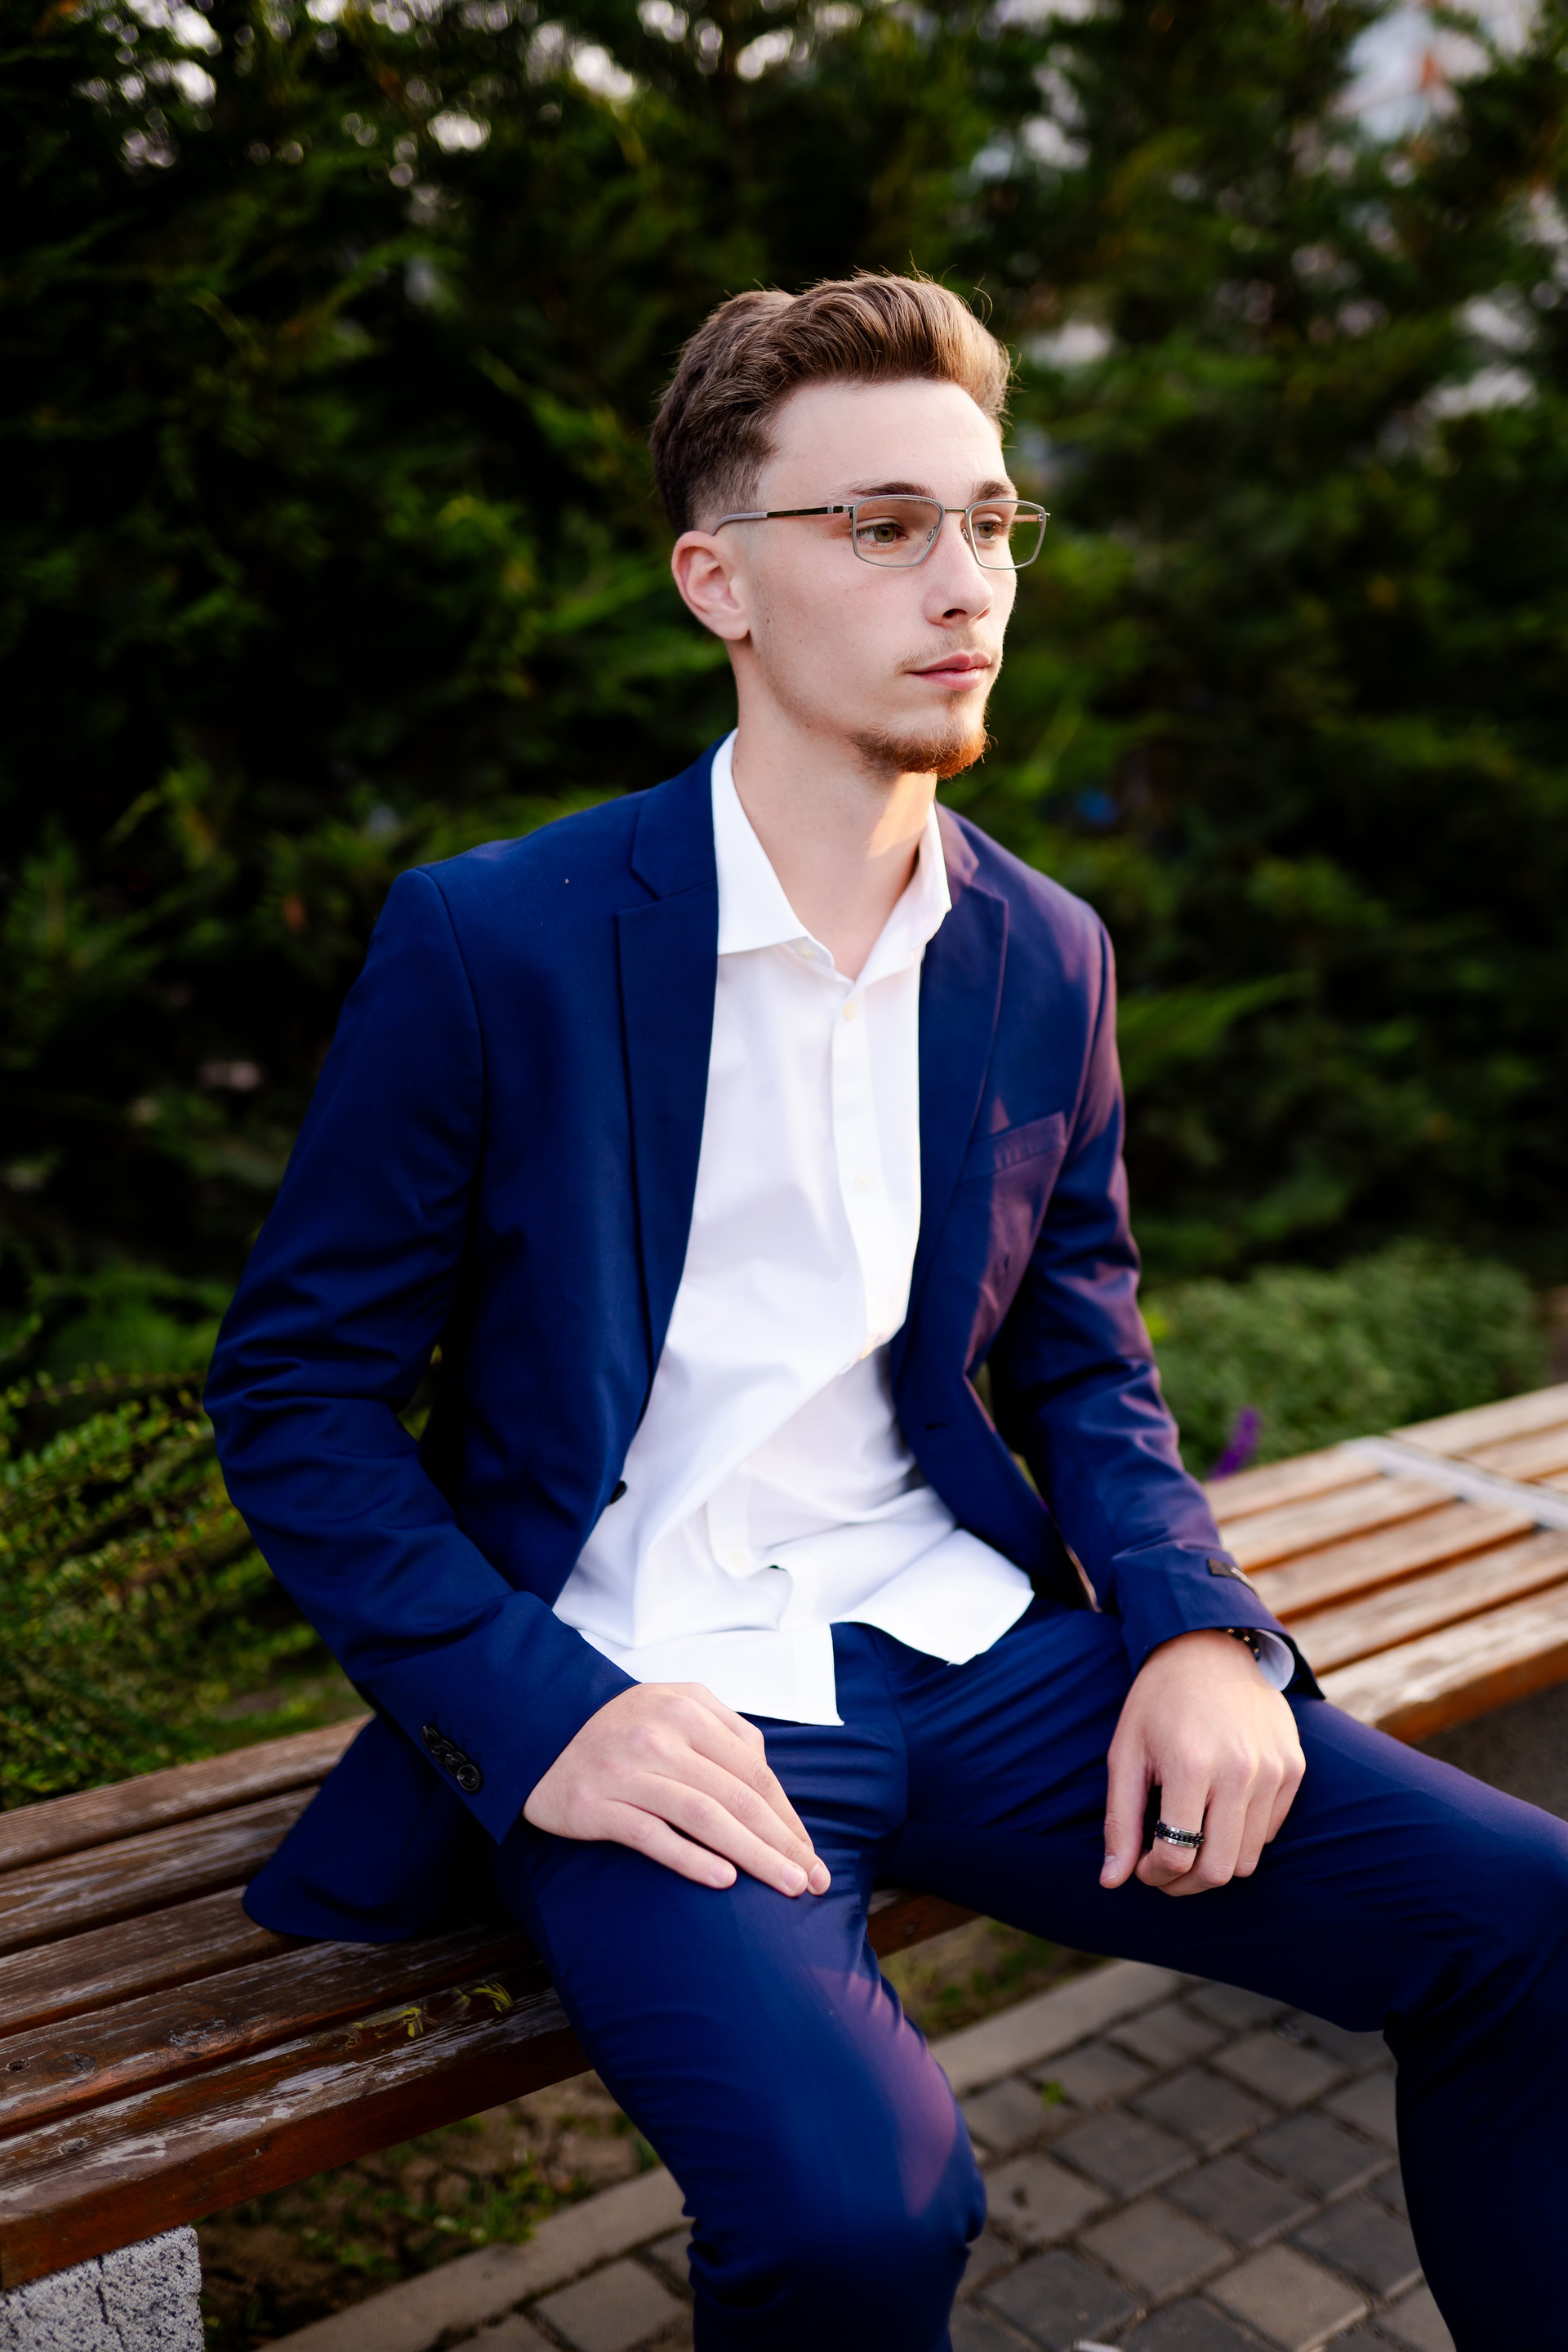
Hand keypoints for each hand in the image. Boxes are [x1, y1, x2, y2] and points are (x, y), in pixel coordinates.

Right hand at [523, 1681, 830, 1896]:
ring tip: (784, 1884)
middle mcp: (659, 1734)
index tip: (810, 1852)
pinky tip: (723, 1880)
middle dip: (781, 1842)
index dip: (786, 1814)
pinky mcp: (595, 1803)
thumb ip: (724, 1732)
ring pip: (703, 1815)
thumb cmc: (618, 1727)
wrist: (536, 1730)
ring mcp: (626, 1769)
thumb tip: (768, 1781)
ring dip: (751, 1854)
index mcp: (687, 1707)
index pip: (753, 1769)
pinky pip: (651, 1835)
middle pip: (737, 1795)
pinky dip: (690, 1857)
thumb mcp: (673, 1706)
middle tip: (811, 1880)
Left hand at [1100, 1631, 1304, 1896]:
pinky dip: (1242, 1837)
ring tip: (1188, 1843)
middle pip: (1218, 1871)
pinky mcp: (1294, 1768)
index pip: (1177, 1857)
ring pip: (1248, 1860)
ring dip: (1214, 1866)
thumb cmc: (1158, 1701)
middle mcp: (1240, 1771)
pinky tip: (1217, 1812)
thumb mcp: (1125, 1753)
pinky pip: (1269, 1832)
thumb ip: (1120, 1821)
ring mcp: (1274, 1770)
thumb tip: (1110, 1882)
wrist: (1210, 1647)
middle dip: (1184, 1884)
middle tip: (1162, 1868)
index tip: (1141, 1864)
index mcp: (1191, 1765)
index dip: (1153, 1875)